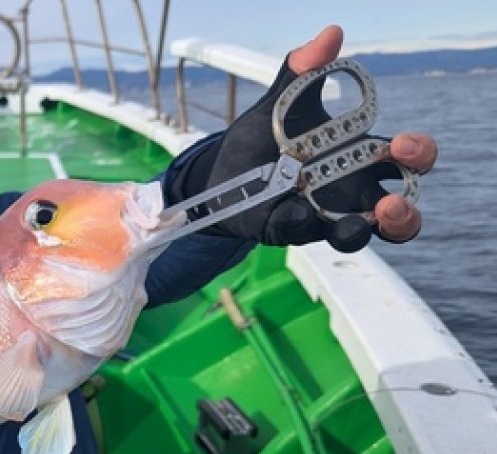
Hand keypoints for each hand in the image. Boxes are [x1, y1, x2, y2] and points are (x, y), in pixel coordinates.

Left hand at [194, 25, 437, 250]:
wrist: (217, 168)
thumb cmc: (263, 136)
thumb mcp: (280, 101)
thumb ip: (303, 70)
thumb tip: (331, 34)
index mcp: (362, 157)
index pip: (408, 160)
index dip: (418, 154)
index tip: (402, 144)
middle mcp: (350, 192)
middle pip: (400, 212)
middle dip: (405, 211)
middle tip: (393, 201)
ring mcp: (322, 216)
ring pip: (359, 237)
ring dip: (365, 231)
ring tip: (362, 222)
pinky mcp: (288, 229)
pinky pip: (302, 233)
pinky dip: (299, 222)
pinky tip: (289, 209)